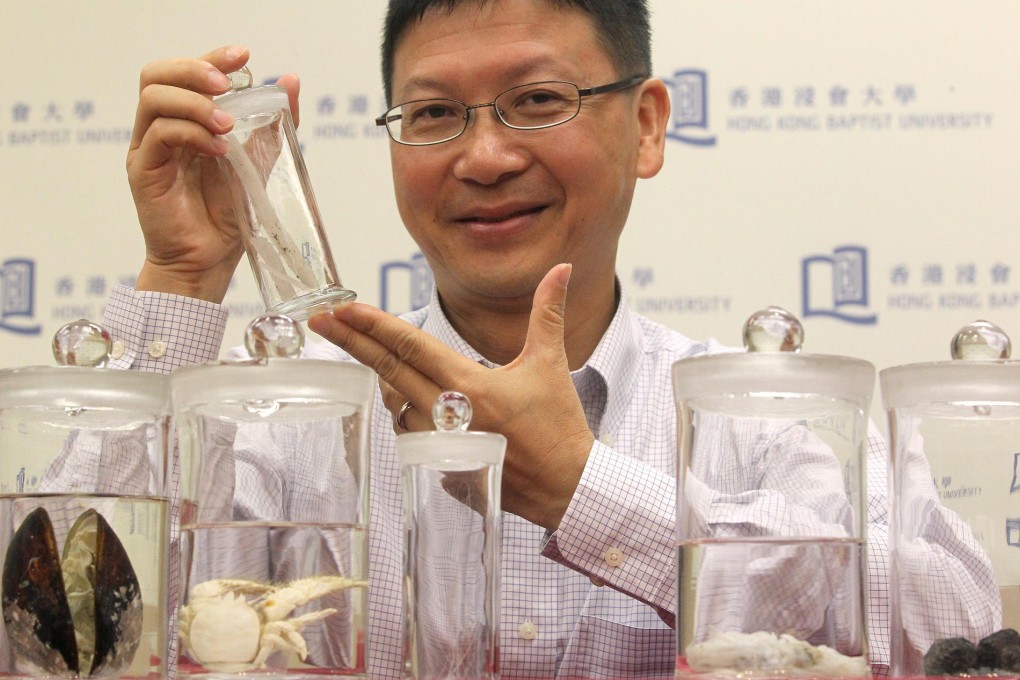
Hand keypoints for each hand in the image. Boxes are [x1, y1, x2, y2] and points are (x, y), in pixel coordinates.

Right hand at [126, 46, 300, 301]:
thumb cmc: (227, 217)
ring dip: (195, 103)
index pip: (186, 74)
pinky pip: (158, 135)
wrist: (208, 263)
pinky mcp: (143, 171)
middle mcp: (161, 130)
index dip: (211, 57)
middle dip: (195, 69)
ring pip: (154, 99)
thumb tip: (290, 81)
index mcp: (185, 123)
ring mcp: (149, 150)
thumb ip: (271, 125)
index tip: (244, 56)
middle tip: (227, 83)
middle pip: (158, 76)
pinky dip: (191, 133)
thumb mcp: (258, 163)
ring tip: (228, 123)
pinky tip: (219, 149)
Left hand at [308, 264, 594, 530]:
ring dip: (390, 385)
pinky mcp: (439, 469)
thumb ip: (547, 314)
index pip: (411, 346)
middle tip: (320, 321)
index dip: (374, 325)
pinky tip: (425, 410)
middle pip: (388, 372)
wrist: (567, 487)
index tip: (343, 309)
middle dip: (351, 343)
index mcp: (470, 385)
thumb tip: (561, 269)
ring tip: (391, 368)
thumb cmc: (559, 427)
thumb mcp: (550, 364)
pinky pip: (411, 438)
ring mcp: (439, 446)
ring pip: (396, 407)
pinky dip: (412, 418)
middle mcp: (447, 414)